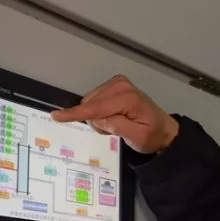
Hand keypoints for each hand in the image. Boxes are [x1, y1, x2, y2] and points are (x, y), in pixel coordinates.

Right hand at [50, 74, 178, 153]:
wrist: (163, 129)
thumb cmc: (151, 136)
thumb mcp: (137, 138)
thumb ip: (118, 127)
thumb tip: (100, 119)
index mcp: (128, 98)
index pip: (96, 108)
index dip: (76, 114)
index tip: (56, 116)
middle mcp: (121, 85)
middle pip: (90, 104)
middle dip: (95, 121)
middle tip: (113, 130)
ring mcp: (117, 82)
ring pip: (90, 102)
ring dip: (97, 117)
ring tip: (116, 124)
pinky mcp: (114, 84)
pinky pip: (94, 99)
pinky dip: (99, 111)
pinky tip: (113, 116)